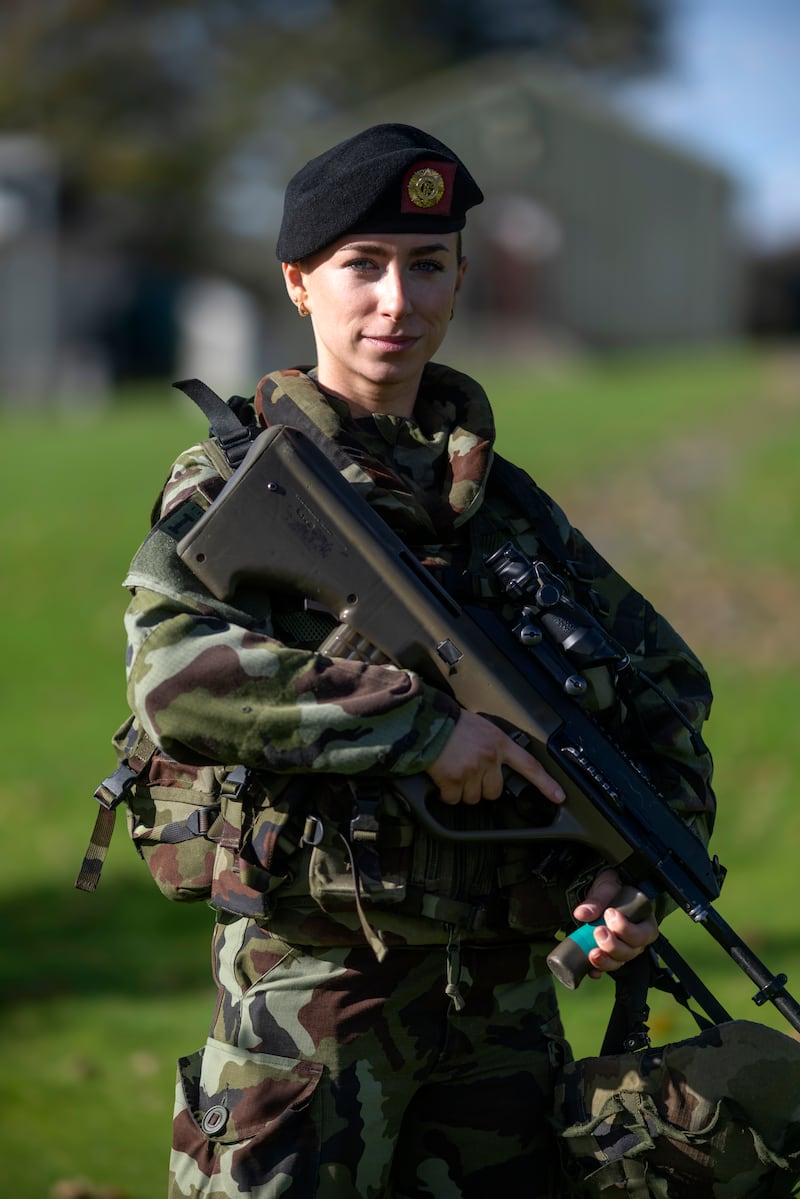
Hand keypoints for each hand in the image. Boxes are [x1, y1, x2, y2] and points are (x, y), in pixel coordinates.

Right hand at [426, 710, 565, 806]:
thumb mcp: (483, 728)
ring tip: (454, 770)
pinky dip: (447, 793)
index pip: (529, 766)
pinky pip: (453, 799)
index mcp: (499, 743)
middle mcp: (489, 758)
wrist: (427, 722)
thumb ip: (494, 747)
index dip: (546, 784)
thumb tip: (497, 766)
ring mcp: (471, 770)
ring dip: (463, 791)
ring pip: (473, 798)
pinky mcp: (452, 779)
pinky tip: (443, 778)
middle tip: (469, 772)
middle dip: (482, 787)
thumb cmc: (452, 724)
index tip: (559, 797)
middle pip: (494, 791)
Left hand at [572, 868, 658, 977]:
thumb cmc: (613, 889)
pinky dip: (598, 969)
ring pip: (619, 962)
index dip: (627, 929)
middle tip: (598, 931)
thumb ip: (598, 898)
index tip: (609, 913)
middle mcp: (637, 940)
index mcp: (644, 922)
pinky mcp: (609, 955)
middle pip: (631, 952)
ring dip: (606, 960)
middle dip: (613, 945)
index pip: (643, 933)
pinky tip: (590, 969)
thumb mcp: (608, 886)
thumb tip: (582, 914)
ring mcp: (623, 950)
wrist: (605, 894)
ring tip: (593, 952)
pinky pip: (605, 968)